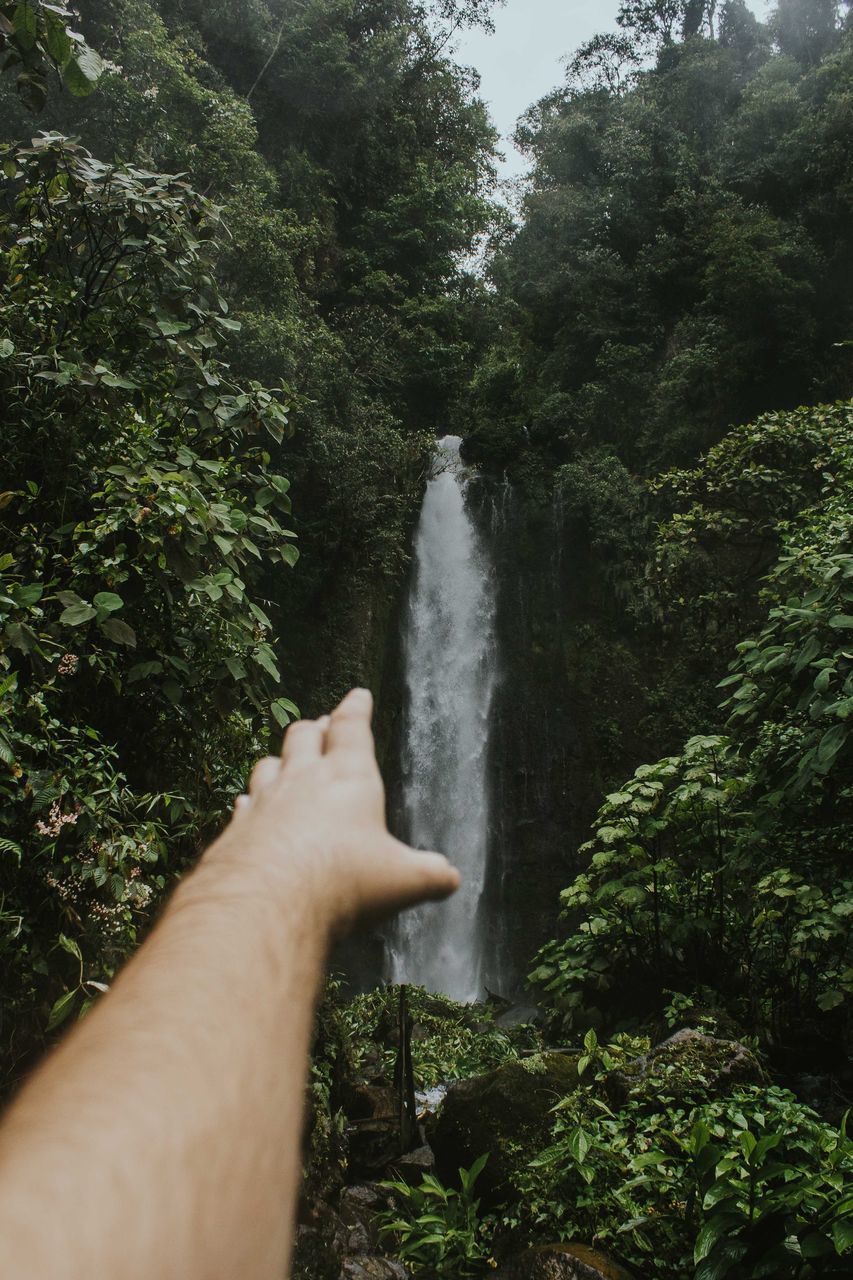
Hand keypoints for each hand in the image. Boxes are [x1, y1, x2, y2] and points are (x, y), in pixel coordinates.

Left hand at [208, 688, 459, 935]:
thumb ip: (429, 875)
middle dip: (315, 728)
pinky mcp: (238, 829)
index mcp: (348, 778)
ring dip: (280, 759)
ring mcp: (265, 801)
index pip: (352, 729)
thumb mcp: (403, 881)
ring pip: (269, 764)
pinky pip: (244, 803)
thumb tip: (450, 878)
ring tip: (285, 761)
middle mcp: (303, 779)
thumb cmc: (341, 880)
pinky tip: (246, 804)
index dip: (356, 709)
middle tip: (321, 725)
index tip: (358, 695)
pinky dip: (249, 799)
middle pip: (304, 737)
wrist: (266, 904)